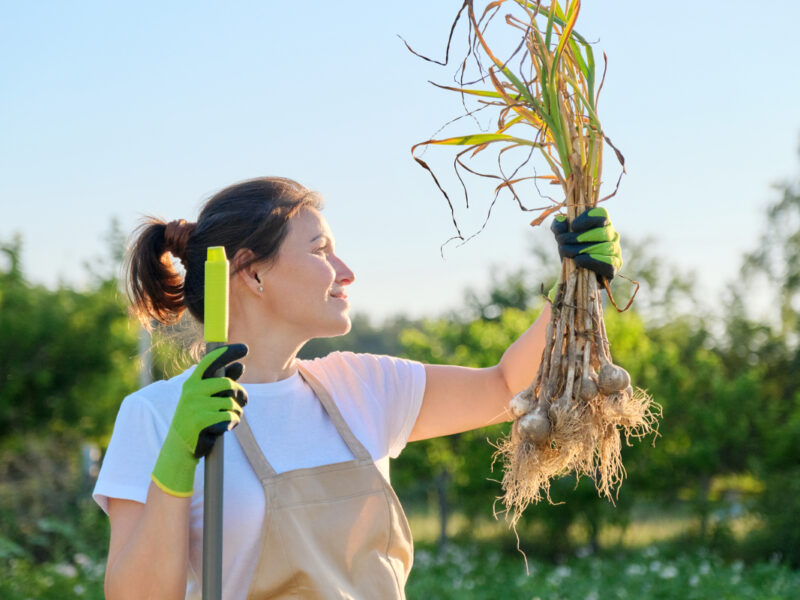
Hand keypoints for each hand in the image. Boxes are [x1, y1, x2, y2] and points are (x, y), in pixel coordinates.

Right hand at [151, 344, 248, 496]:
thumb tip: (240, 366)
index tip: (245, 348)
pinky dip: (232, 423)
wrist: (180, 447)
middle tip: (244, 401)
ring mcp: (195, 405)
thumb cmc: (197, 419)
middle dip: (240, 393)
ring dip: (237, 412)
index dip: (228, 353)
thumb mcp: (206, 398)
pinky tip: (223, 428)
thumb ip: (222, 382)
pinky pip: (229, 417)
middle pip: (228, 384)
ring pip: (231, 403)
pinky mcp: (201, 421)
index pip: (211, 361)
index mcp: (192, 382)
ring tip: (228, 419)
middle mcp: (192, 391)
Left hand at [550, 206, 622, 280]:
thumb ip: (559, 225)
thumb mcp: (561, 235)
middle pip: (602, 232)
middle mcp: (612, 235)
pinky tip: (578, 261)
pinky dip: (592, 262)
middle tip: (561, 242)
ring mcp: (615, 251)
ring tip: (567, 253)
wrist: (572, 273)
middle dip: (578, 238)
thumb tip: (561, 221)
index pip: (602, 214)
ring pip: (604, 248)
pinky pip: (608, 264)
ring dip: (581, 250)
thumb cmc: (570, 249)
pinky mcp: (615, 267)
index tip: (572, 226)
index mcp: (602, 223)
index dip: (588, 219)